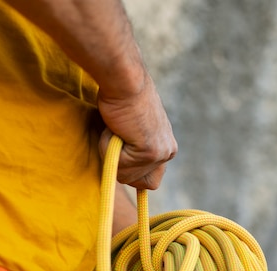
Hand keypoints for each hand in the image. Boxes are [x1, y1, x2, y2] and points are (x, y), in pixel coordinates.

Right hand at [98, 75, 176, 189]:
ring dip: (112, 154)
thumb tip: (118, 167)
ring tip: (115, 129)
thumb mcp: (131, 130)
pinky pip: (118, 165)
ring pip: (125, 175)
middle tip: (117, 137)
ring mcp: (160, 154)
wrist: (124, 80)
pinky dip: (108, 147)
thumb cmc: (122, 98)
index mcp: (167, 147)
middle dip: (122, 167)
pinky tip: (115, 127)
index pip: (151, 181)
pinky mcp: (149, 152)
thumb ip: (132, 149)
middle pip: (140, 183)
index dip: (132, 171)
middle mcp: (168, 152)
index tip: (122, 153)